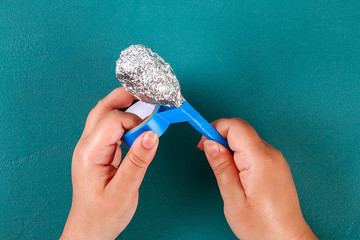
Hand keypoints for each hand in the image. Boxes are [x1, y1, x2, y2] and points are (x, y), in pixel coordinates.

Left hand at [60, 88, 158, 239]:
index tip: (155, 127)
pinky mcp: (99, 152)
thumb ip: (138, 161)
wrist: (90, 229)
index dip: (135, 120)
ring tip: (145, 103)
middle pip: (103, 109)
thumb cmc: (102, 215)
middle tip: (147, 93)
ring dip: (124, 106)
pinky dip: (125, 120)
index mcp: (89, 153)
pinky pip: (110, 128)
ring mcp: (91, 148)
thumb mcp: (124, 191)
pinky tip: (138, 124)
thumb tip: (152, 134)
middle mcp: (87, 146)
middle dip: (125, 97)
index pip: (113, 121)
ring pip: (105, 116)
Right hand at [198, 118, 316, 239]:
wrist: (287, 239)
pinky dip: (240, 153)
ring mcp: (276, 158)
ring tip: (224, 171)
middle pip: (241, 130)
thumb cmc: (262, 226)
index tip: (202, 143)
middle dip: (220, 137)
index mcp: (260, 160)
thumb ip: (221, 167)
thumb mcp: (233, 199)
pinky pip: (254, 148)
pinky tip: (236, 173)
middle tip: (209, 157)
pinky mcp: (276, 164)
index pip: (236, 126)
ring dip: (230, 147)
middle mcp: (271, 154)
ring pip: (246, 138)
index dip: (215, 128)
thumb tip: (210, 144)